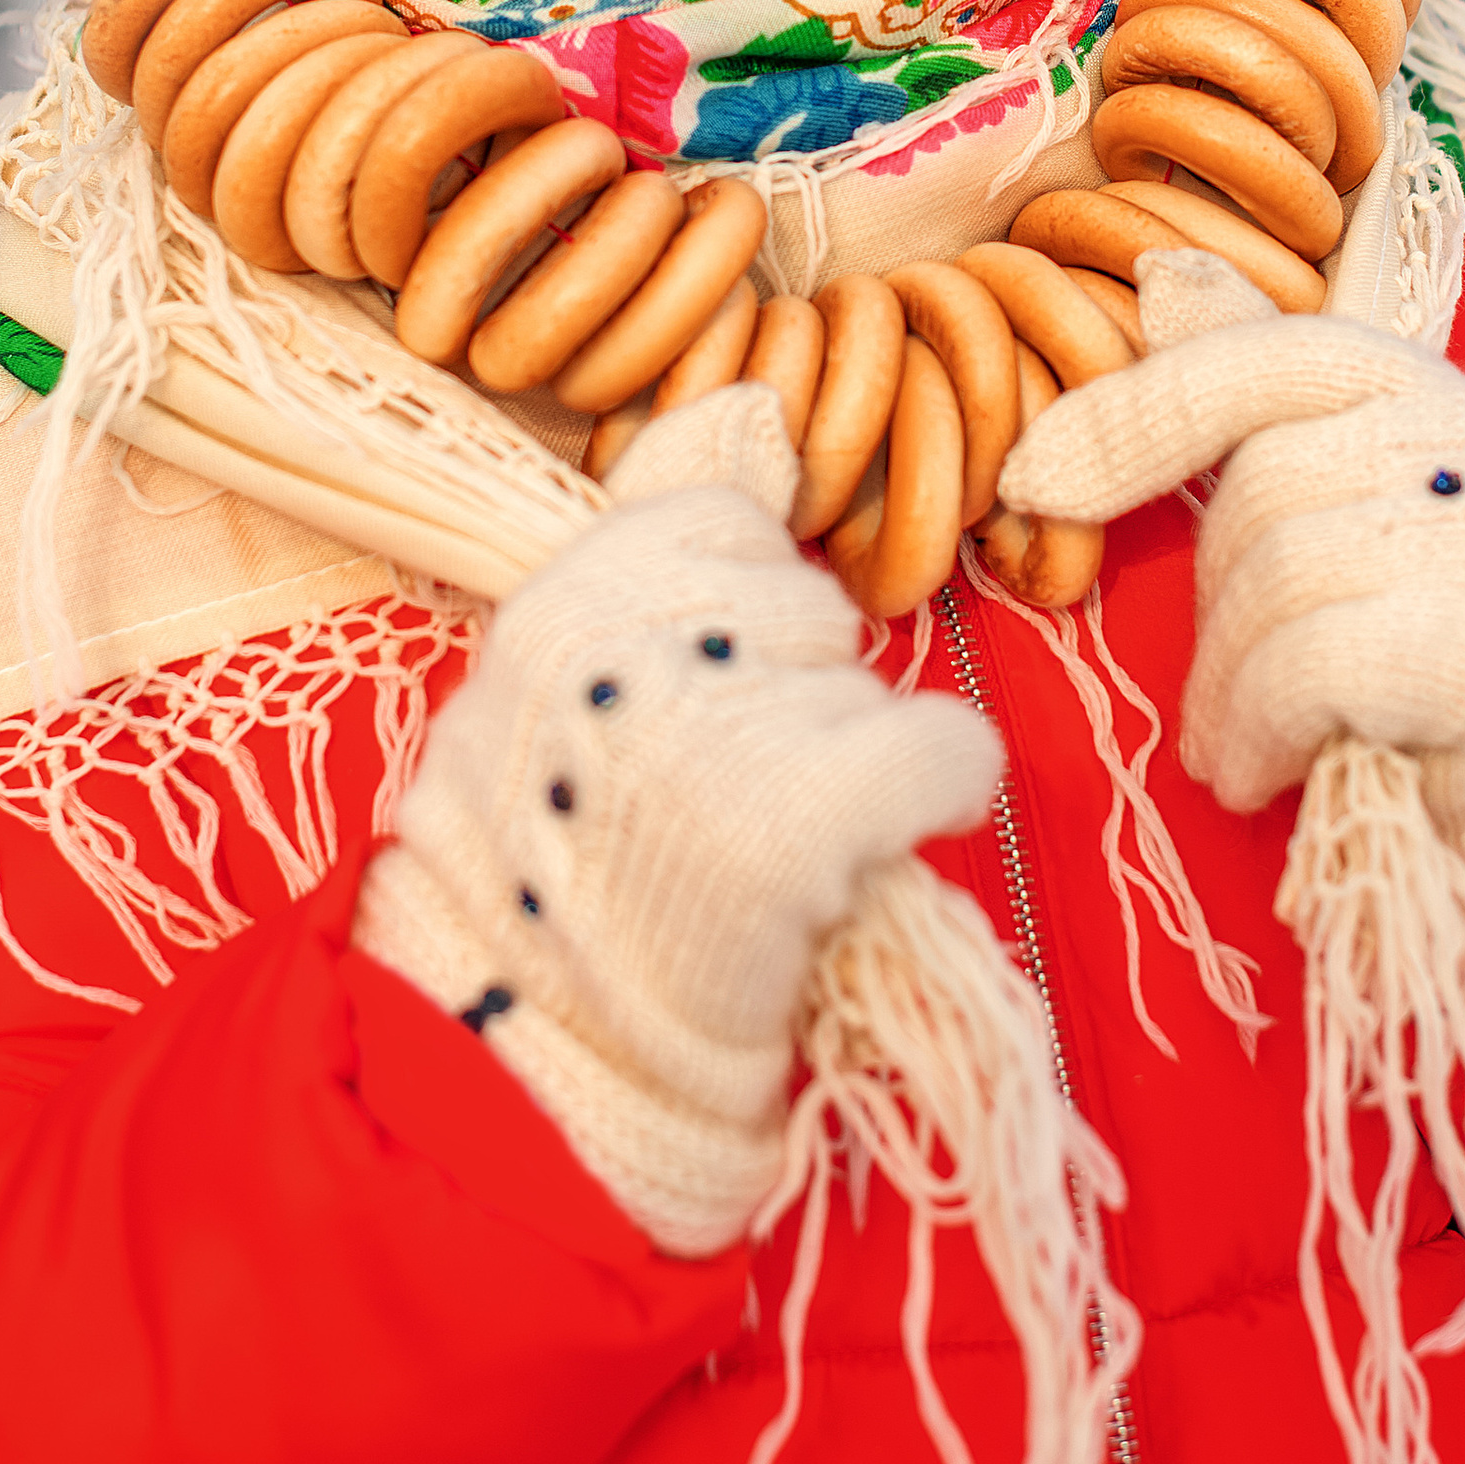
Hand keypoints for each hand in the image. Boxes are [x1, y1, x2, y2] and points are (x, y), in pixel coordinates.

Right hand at [358, 467, 999, 1248]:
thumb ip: (667, 524)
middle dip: (792, 696)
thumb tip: (757, 399)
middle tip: (711, 802)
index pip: (720, 516)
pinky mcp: (796, 822)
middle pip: (810, 608)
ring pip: (875, 686)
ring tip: (750, 863)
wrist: (515, 1064)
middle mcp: (633, 637)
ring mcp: (717, 728)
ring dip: (842, 769)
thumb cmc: (550, 870)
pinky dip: (930, 800)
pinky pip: (948, 751)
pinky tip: (852, 863)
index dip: (728, 619)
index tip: (680, 712)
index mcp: (561, 593)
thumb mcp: (565, 675)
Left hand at [999, 313, 1464, 983]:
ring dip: (1226, 683)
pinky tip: (1266, 770)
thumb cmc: (1412, 655)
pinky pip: (1303, 667)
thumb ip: (1251, 392)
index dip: (1135, 412)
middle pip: (1262, 480)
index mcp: (1434, 386)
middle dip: (1212, 596)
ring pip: (1275, 576)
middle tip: (1227, 688)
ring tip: (1237, 746)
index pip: (1264, 354)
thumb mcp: (1330, 508)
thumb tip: (1157, 273)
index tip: (1029, 479)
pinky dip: (1256, 725)